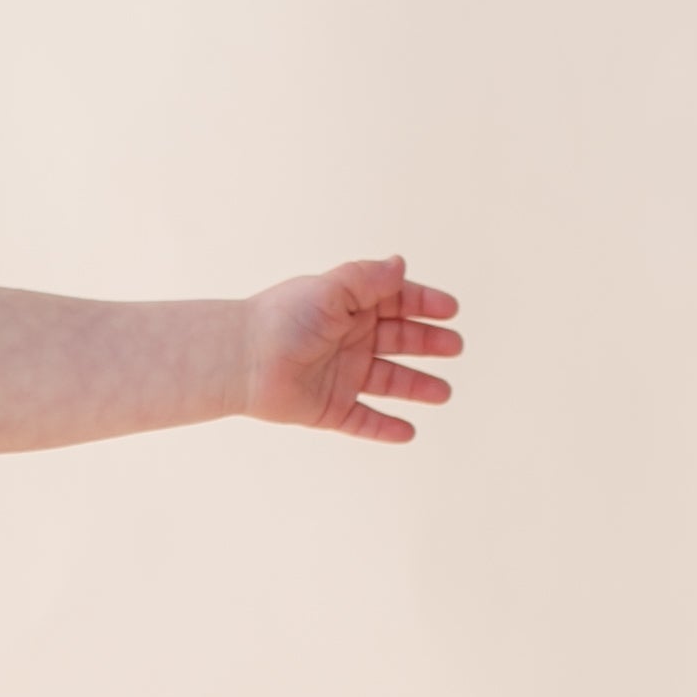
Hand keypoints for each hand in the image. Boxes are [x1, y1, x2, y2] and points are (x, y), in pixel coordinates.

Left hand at [240, 257, 462, 443]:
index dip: (425, 305)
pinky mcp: (328, 409)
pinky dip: (385, 428)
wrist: (243, 360)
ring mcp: (340, 376)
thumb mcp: (332, 289)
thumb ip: (369, 278)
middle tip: (454, 347)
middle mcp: (348, 341)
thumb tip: (400, 264)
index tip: (451, 311)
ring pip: (389, 383)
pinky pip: (362, 421)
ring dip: (417, 388)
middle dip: (429, 344)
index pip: (396, 303)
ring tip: (443, 394)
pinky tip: (409, 432)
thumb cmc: (284, 319)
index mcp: (350, 308)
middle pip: (399, 342)